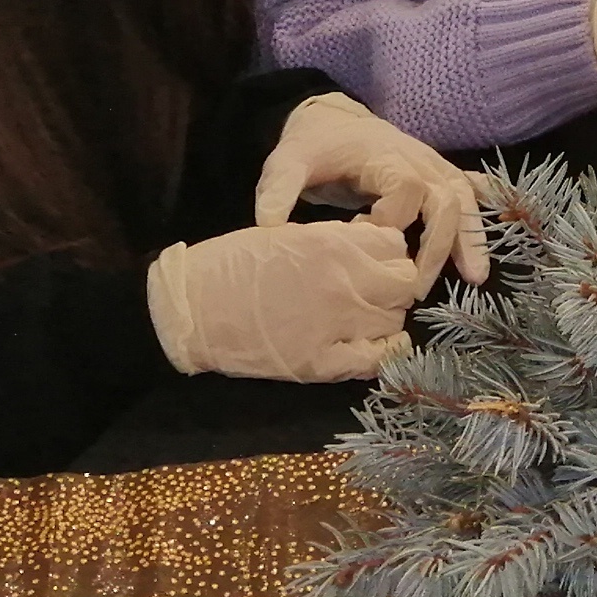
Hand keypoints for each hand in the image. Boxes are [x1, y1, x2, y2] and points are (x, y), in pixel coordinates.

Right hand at [144, 219, 425, 382]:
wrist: (193, 308)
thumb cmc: (233, 263)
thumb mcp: (288, 234)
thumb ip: (333, 240)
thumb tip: (367, 249)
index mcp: (332, 243)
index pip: (394, 244)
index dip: (388, 252)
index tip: (375, 259)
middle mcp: (343, 281)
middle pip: (404, 283)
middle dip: (395, 284)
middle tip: (376, 289)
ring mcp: (335, 323)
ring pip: (396, 319)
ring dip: (387, 317)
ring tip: (367, 317)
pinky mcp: (321, 362)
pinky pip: (376, 360)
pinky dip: (386, 354)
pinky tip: (380, 347)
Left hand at [254, 92, 489, 288]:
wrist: (330, 121)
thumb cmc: (312, 147)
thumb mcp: (288, 163)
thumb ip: (277, 191)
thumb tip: (267, 227)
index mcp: (385, 157)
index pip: (406, 189)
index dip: (392, 219)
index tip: (366, 238)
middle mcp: (417, 160)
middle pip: (446, 198)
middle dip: (442, 243)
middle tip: (423, 287)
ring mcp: (432, 165)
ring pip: (464, 198)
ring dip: (471, 236)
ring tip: (474, 277)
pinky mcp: (436, 172)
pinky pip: (470, 187)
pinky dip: (485, 210)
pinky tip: (494, 236)